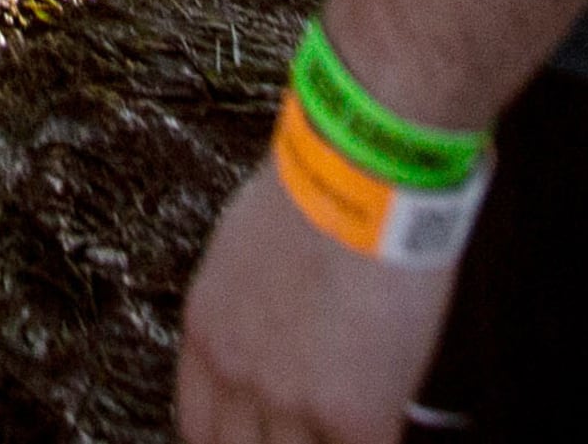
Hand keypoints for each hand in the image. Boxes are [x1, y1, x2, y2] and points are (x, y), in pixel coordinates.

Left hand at [175, 161, 458, 443]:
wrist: (360, 170)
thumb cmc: (315, 181)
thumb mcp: (246, 244)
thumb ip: (248, 305)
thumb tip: (272, 329)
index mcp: (208, 329)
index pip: (198, 425)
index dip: (229, 438)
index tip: (253, 435)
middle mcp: (238, 373)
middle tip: (304, 431)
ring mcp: (293, 400)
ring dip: (321, 443)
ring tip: (344, 429)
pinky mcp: (353, 413)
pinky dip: (375, 443)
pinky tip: (389, 425)